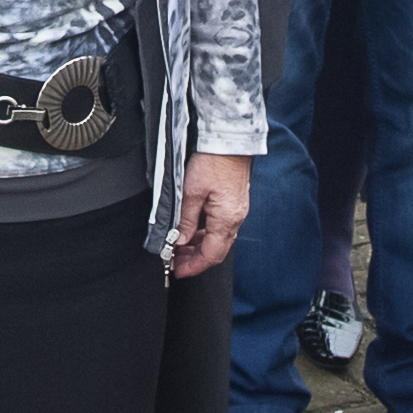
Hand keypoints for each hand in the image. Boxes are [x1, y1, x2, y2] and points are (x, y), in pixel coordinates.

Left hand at [174, 152, 255, 279]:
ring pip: (217, 239)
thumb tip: (180, 240)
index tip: (178, 271)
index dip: (193, 267)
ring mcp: (236, 211)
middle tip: (176, 261)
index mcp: (226, 219)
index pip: (211, 255)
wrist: (229, 141)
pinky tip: (192, 230)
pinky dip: (205, 233)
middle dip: (195, 259)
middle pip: (216, 251)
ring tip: (180, 245)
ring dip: (199, 246)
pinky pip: (220, 226)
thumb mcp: (191, 192)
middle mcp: (235, 219)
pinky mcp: (233, 203)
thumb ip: (185, 220)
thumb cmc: (213, 161)